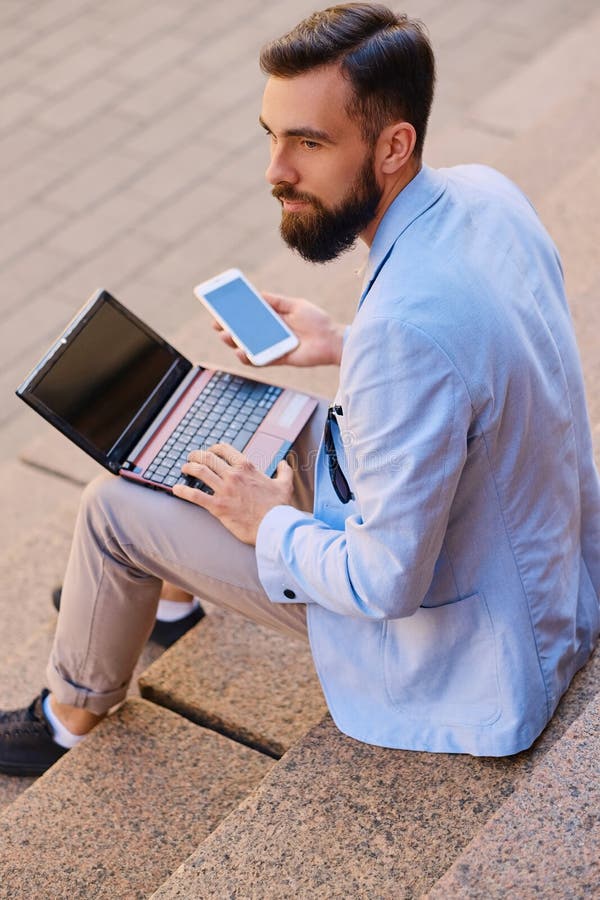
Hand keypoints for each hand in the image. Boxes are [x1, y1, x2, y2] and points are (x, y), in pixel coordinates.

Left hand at [171, 443, 293, 544]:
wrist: (274, 526)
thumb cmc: (279, 507)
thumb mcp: (285, 484)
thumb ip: (284, 471)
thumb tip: (284, 463)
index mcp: (247, 467)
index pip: (225, 450)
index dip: (214, 448)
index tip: (210, 450)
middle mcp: (233, 475)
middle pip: (208, 458)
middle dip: (197, 455)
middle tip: (191, 457)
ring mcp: (224, 490)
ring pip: (200, 472)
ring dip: (188, 467)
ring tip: (184, 468)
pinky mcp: (218, 506)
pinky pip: (195, 495)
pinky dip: (183, 491)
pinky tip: (176, 489)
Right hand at [213, 292, 345, 367]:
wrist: (332, 340)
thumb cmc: (317, 321)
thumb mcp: (295, 305)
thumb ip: (276, 301)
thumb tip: (256, 294)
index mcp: (273, 319)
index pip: (249, 316)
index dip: (234, 314)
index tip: (220, 309)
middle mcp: (270, 334)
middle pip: (244, 332)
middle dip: (228, 328)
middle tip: (217, 324)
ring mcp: (272, 347)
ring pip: (248, 347)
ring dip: (234, 343)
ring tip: (227, 336)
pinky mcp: (278, 359)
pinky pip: (259, 360)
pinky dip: (249, 357)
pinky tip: (241, 352)